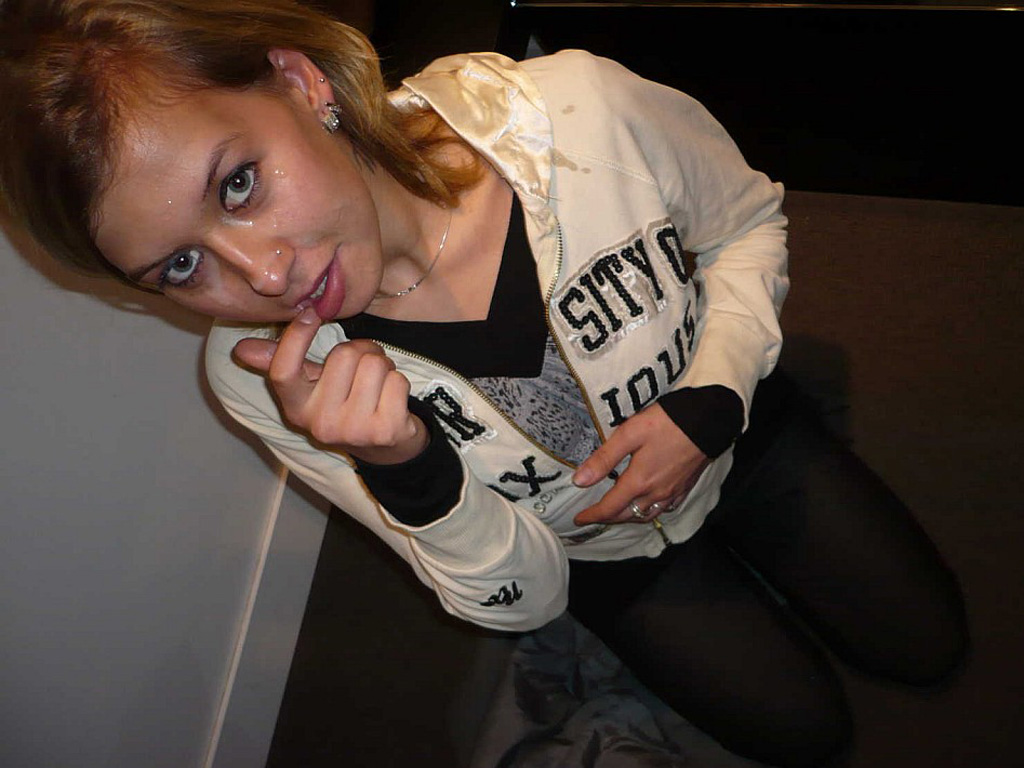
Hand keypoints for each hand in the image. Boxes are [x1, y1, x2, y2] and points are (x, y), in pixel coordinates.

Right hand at [232, 307, 427, 464]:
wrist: (384, 446)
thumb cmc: (345, 403)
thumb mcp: (312, 387)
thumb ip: (282, 362)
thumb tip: (240, 348)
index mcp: (297, 409)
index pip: (284, 371)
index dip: (295, 338)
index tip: (310, 312)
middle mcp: (321, 424)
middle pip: (344, 355)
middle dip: (361, 351)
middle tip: (362, 368)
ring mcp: (353, 430)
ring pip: (374, 364)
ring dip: (383, 365)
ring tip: (378, 383)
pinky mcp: (386, 431)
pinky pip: (396, 380)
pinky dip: (398, 382)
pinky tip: (391, 398)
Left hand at [572, 403, 708, 525]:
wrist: (709, 421)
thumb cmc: (667, 423)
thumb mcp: (629, 434)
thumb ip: (604, 459)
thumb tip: (580, 480)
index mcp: (639, 482)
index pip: (609, 507)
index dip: (592, 515)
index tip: (578, 519)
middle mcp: (655, 493)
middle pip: (627, 515)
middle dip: (608, 518)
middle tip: (593, 516)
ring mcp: (673, 492)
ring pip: (647, 515)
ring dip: (629, 517)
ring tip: (618, 513)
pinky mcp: (685, 487)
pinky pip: (665, 508)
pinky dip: (651, 512)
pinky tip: (649, 505)